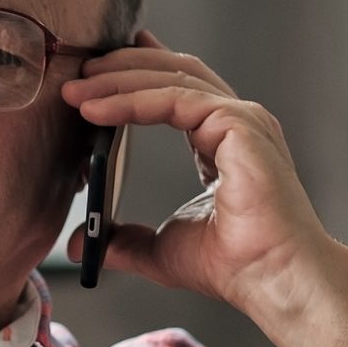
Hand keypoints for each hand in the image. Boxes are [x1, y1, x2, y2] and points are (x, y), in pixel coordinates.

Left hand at [59, 30, 335, 312]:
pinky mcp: (238, 124)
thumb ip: (123, 240)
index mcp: (224, 142)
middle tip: (79, 74)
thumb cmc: (234, 266)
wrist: (270, 278)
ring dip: (119, 79)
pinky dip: (132, 100)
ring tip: (77, 90)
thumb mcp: (161, 249)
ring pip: (172, 79)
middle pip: (174, 73)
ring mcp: (241, 120)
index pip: (180, 90)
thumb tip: (80, 246)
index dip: (140, 72)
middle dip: (122, 68)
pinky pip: (175, 99)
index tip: (101, 68)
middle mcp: (237, 123)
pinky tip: (96, 110)